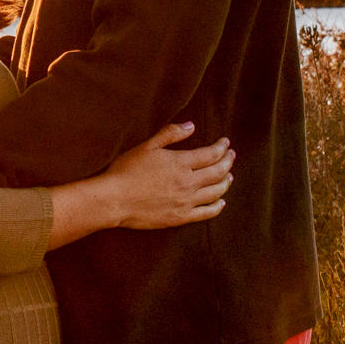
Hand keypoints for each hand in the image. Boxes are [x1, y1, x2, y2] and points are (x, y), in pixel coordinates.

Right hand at [102, 124, 231, 229]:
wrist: (113, 200)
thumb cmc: (126, 171)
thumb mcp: (147, 146)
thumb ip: (170, 134)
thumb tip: (191, 126)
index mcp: (181, 163)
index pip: (211, 154)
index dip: (221, 148)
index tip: (225, 143)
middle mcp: (188, 183)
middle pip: (217, 172)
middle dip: (228, 162)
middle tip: (231, 156)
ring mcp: (186, 202)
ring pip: (215, 192)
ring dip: (226, 182)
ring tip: (229, 176)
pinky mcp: (180, 217)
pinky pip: (206, 213)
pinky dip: (217, 207)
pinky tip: (221, 202)